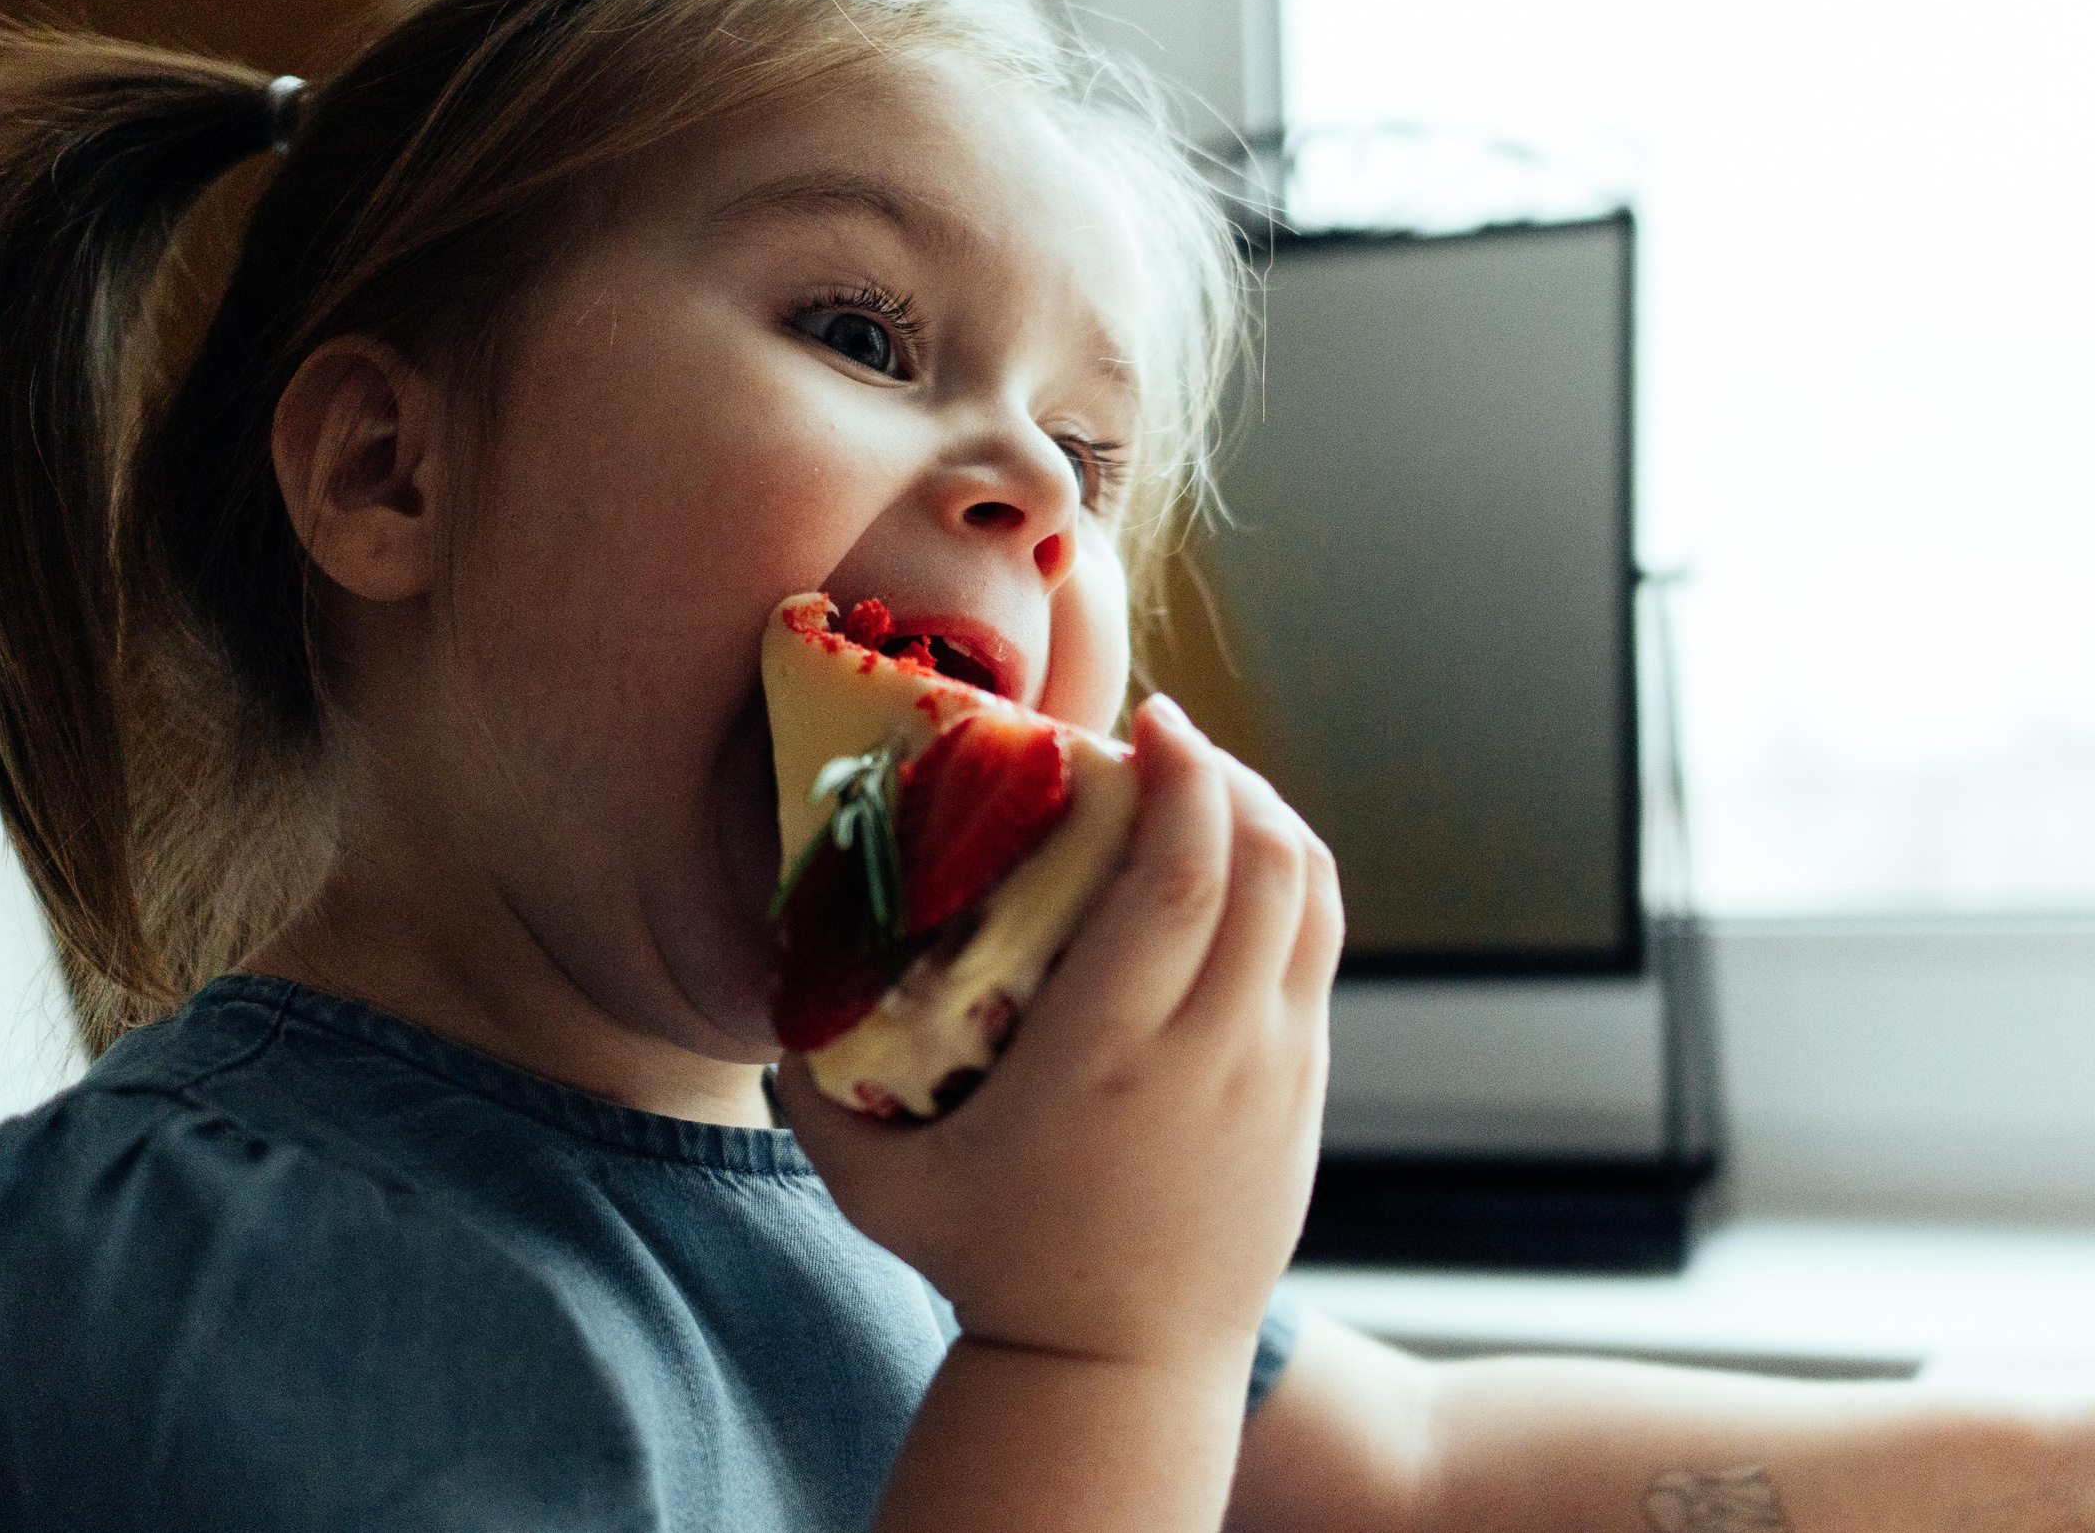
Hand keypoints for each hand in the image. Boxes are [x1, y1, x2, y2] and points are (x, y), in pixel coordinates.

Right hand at [775, 694, 1339, 1378]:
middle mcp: (1210, 1054)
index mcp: (1109, 1058)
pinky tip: (1239, 870)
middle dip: (1232, 775)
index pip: (1183, 881)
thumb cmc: (992, 1269)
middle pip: (1267, 866)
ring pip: (1313, 900)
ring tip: (1210, 790)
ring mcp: (1274, 1073)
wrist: (1120, 1373)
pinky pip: (1319, 953)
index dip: (1185, 778)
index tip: (1151, 721)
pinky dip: (1290, 885)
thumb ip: (813, 1093)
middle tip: (1172, 741)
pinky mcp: (1306, 1092)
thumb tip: (775, 989)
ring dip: (1273, 820)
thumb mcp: (881, 1187)